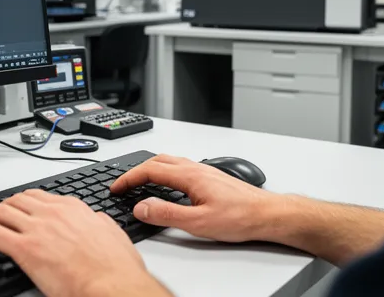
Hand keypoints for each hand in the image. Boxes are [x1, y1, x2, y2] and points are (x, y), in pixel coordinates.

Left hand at [0, 190, 169, 296]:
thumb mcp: (112, 233)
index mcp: (72, 208)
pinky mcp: (24, 248)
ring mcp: (36, 228)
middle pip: (16, 201)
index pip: (39, 196)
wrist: (111, 284)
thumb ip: (98, 223)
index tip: (16, 206)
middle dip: (0, 206)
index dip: (22, 201)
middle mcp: (52, 213)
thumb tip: (96, 220)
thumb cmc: (115, 267)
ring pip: (0, 213)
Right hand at [111, 155, 291, 243]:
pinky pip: (181, 167)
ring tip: (139, 182)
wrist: (267, 214)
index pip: (150, 170)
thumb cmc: (240, 217)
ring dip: (150, 169)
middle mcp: (196, 168)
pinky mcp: (211, 177)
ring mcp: (204, 170)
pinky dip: (165, 171)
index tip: (116, 187)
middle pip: (157, 160)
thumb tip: (141, 207)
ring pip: (170, 161)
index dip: (129, 178)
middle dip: (136, 171)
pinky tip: (168, 185)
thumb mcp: (198, 223)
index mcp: (190, 176)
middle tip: (123, 184)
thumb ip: (166, 214)